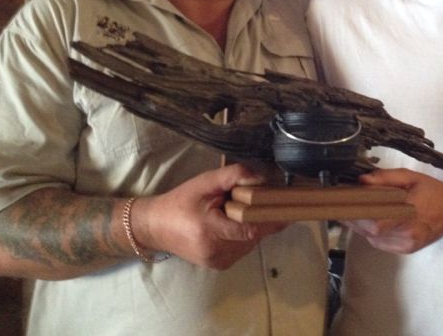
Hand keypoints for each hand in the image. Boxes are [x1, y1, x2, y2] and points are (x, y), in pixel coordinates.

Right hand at [132, 164, 286, 269]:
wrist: (155, 227)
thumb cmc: (180, 202)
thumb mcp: (205, 182)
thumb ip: (233, 176)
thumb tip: (261, 179)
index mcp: (209, 231)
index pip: (249, 229)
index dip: (270, 219)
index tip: (287, 208)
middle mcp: (215, 252)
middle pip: (254, 235)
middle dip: (261, 218)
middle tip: (260, 200)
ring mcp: (218, 262)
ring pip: (251, 243)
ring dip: (253, 226)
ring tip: (238, 211)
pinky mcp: (220, 265)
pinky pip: (243, 248)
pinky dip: (244, 235)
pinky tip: (233, 223)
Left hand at [342, 169, 442, 253]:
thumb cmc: (432, 190)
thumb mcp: (411, 177)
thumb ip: (386, 178)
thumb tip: (362, 181)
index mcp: (409, 215)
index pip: (375, 224)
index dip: (356, 219)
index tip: (343, 208)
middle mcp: (407, 235)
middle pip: (371, 234)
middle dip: (355, 221)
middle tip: (344, 208)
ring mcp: (407, 245)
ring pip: (374, 240)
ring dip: (363, 228)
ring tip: (355, 213)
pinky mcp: (407, 250)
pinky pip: (382, 244)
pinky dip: (373, 235)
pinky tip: (371, 222)